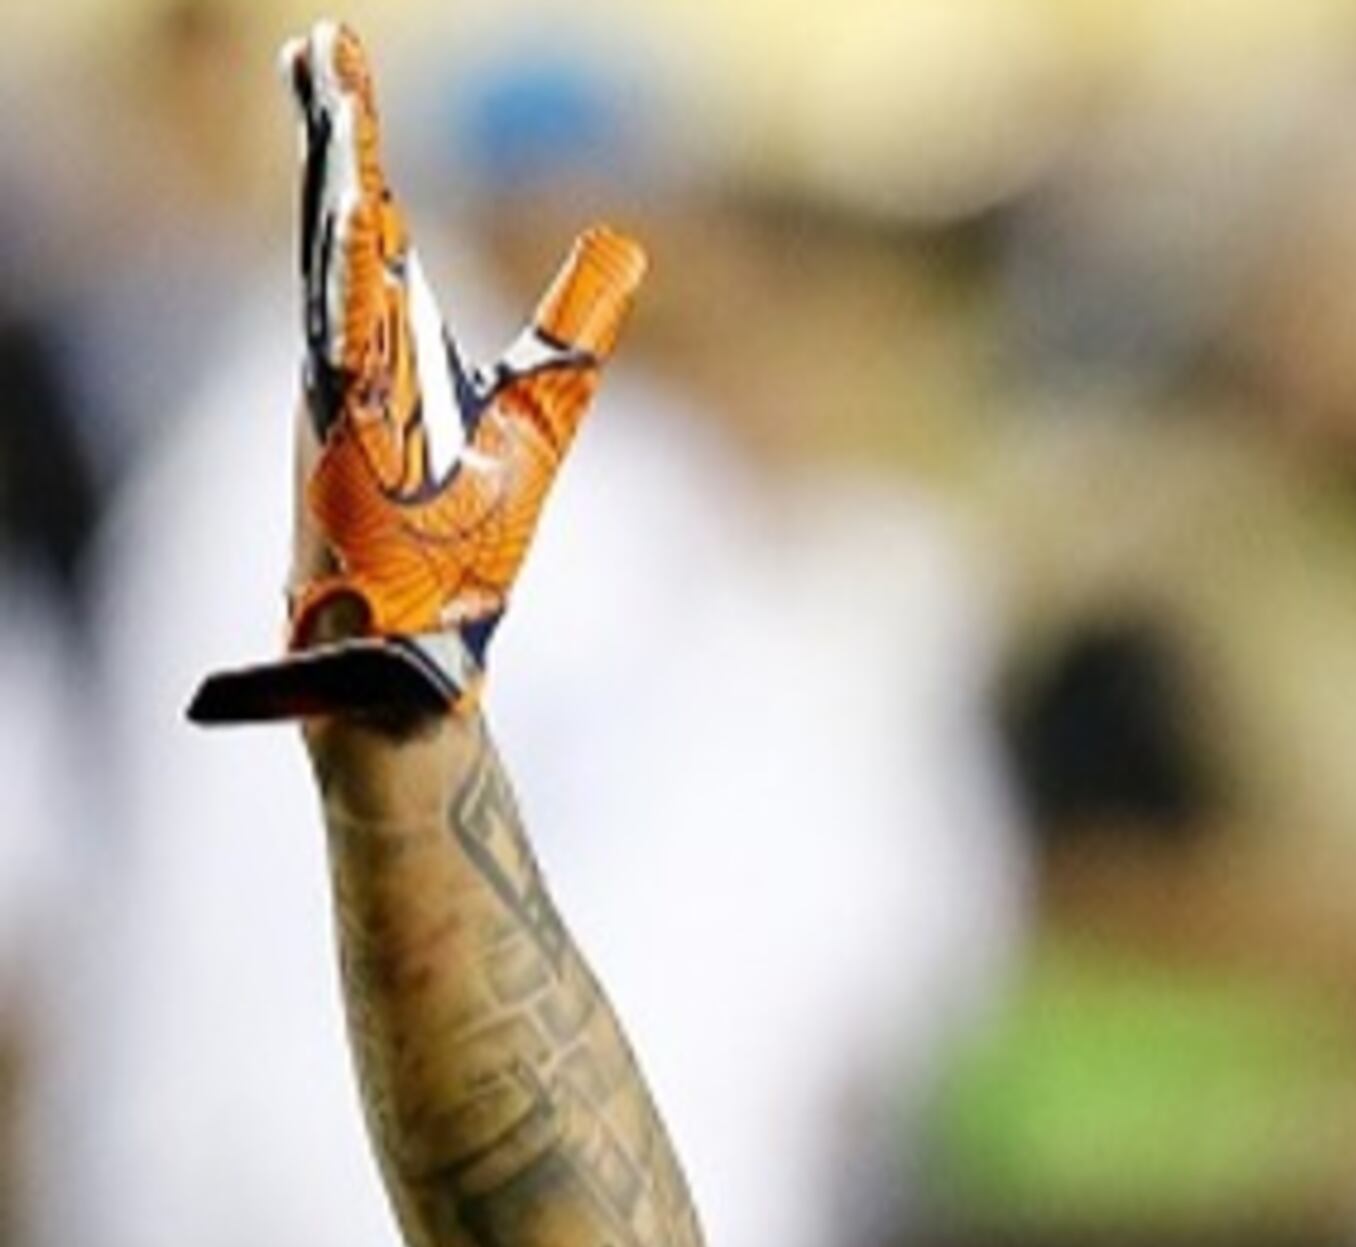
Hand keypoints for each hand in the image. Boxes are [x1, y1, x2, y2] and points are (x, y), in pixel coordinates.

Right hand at [188, 19, 644, 725]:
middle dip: (334, 135)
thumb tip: (623, 242)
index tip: (339, 58)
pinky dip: (345, 289)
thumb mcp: (541, 415)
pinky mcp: (340, 457)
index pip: (366, 226)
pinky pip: (343, 357)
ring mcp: (334, 405)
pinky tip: (356, 224)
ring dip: (334, 188)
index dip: (356, 143)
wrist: (413, 668)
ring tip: (332, 89)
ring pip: (333, 273)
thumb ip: (574, 328)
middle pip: (339, 228)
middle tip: (324, 44)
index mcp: (377, 351)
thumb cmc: (461, 552)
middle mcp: (343, 365)